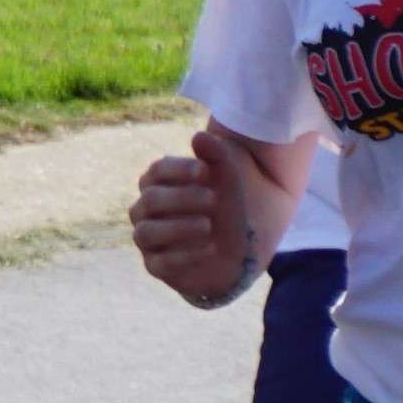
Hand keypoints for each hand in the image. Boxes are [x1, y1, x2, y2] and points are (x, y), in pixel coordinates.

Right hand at [131, 124, 258, 305]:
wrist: (256, 235)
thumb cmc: (239, 198)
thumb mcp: (234, 172)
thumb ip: (217, 153)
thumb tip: (198, 137)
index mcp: (161, 182)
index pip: (156, 172)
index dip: (178, 171)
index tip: (206, 172)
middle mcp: (149, 210)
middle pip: (150, 200)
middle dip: (182, 199)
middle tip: (214, 198)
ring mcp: (152, 238)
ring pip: (146, 232)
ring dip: (177, 228)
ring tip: (209, 225)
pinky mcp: (159, 266)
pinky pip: (159, 263)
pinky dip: (184, 255)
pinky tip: (211, 247)